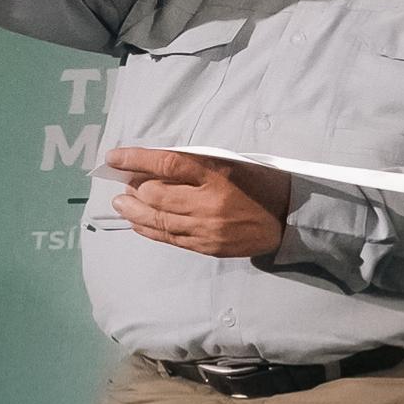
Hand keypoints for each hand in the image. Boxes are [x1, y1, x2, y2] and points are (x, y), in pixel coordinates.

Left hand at [104, 148, 293, 259]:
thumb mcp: (233, 165)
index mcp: (219, 176)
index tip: (113, 157)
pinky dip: (147, 228)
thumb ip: (198, 165)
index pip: (169, 163)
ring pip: (156, 219)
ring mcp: (206, 229)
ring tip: (120, 202)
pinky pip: (168, 237)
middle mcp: (209, 204)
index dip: (137, 159)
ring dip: (133, 209)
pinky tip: (137, 221)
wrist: (290, 220)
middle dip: (134, 187)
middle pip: (156, 194)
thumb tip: (154, 167)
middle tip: (126, 183)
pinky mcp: (206, 246)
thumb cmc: (260, 185)